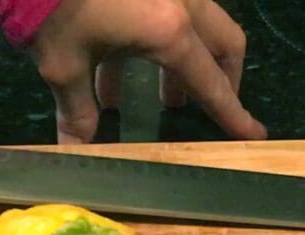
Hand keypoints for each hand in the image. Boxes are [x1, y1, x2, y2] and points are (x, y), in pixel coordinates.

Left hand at [29, 0, 266, 143]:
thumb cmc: (50, 11)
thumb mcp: (62, 66)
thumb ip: (78, 111)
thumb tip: (75, 150)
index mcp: (168, 29)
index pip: (209, 82)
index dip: (230, 113)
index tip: (253, 133)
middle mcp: (181, 1)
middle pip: (222, 43)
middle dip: (219, 79)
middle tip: (202, 107)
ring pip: (197, 26)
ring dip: (183, 62)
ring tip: (163, 97)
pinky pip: (168, 11)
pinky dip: (156, 41)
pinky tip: (117, 64)